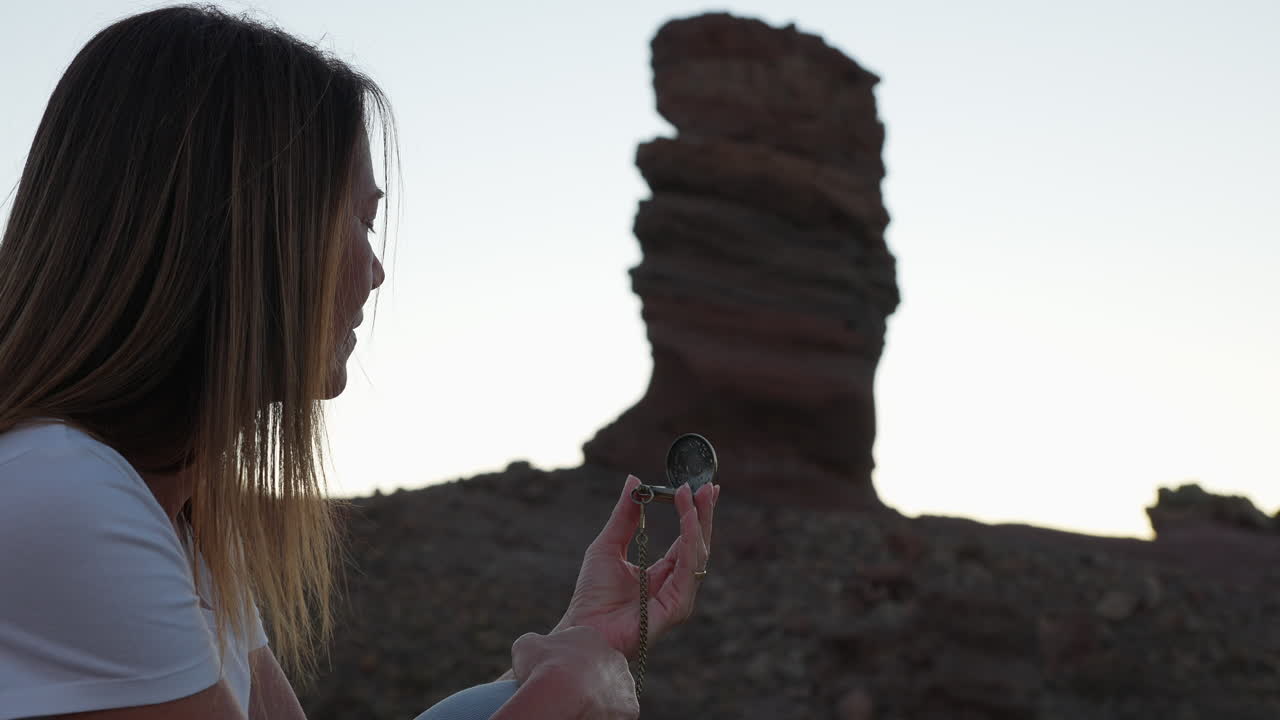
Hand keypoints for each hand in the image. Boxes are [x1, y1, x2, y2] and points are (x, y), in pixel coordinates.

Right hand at [502, 626, 638, 719]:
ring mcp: (624, 682)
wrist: (560, 694)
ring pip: (610, 691)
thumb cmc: (542, 667)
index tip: (556, 676)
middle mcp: (613, 656)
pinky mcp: (629, 707)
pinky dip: (605, 716)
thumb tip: (531, 648)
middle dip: (586, 680)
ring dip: (598, 698)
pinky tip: (588, 716)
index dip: (567, 664)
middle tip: (568, 695)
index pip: (581, 649)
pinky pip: (617, 713)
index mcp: (590, 637)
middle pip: (599, 669)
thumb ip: (533, 644)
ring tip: (578, 708)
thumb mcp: (526, 647)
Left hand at [554, 474, 718, 659]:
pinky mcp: (677, 607)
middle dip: (703, 513)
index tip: (701, 487)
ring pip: (698, 553)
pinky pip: (689, 569)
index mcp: (662, 574)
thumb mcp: (607, 545)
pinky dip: (690, 542)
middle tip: (705, 486)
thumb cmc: (592, 596)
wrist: (583, 629)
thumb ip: (624, 515)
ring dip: (697, 521)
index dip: (695, 513)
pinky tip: (688, 520)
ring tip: (692, 494)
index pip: (686, 540)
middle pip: (698, 544)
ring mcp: (679, 597)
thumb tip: (634, 480)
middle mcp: (675, 585)